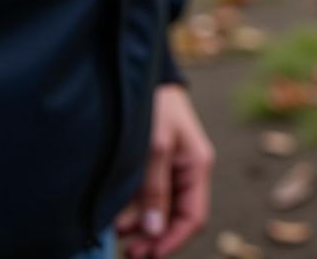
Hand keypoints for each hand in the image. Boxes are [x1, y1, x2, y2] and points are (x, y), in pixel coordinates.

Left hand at [115, 84, 214, 258]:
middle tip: (128, 252)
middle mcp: (189, 172)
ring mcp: (174, 169)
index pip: (194, 217)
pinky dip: (138, 210)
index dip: (172, 241)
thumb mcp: (155, 147)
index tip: (147, 254)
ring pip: (162, 210)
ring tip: (119, 231)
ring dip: (143, 226)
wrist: (148, 76)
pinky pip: (152, 196)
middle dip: (155, 237)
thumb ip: (155, 189)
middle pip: (178, 218)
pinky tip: (120, 216)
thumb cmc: (157, 106)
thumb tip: (153, 230)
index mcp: (197, 166)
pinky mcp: (158, 165)